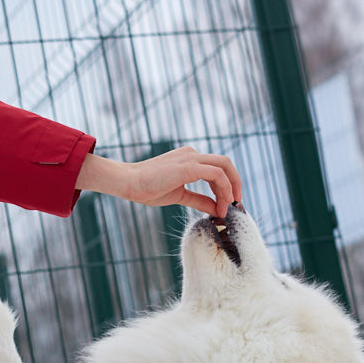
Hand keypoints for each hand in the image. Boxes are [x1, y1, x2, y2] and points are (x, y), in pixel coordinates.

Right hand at [76, 147, 242, 217]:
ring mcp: (191, 157)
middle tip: (236, 203)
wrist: (128, 182)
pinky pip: (216, 175)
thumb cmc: (147, 188)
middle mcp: (192, 154)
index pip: (217, 167)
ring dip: (231, 188)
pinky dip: (223, 190)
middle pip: (226, 163)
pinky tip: (220, 206)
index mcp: (189, 158)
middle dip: (236, 183)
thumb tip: (216, 209)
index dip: (227, 185)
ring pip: (225, 167)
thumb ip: (199, 200)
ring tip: (227, 207)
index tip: (227, 204)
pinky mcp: (188, 166)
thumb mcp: (180, 195)